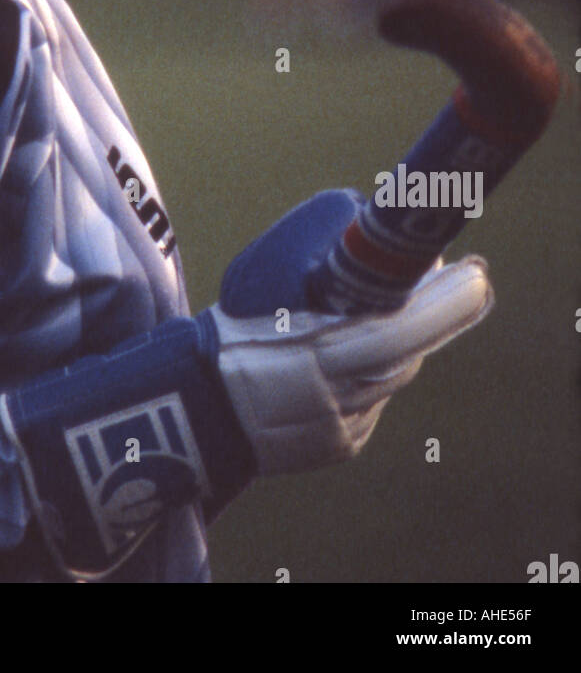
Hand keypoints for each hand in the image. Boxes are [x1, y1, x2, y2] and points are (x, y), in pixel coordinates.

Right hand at [203, 191, 493, 475]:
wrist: (199, 399)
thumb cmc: (238, 320)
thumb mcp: (272, 270)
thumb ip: (332, 254)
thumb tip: (386, 232)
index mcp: (314, 352)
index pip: (396, 332)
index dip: (442, 306)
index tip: (476, 274)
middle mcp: (335, 397)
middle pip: (405, 352)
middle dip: (438, 311)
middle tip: (464, 276)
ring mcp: (342, 426)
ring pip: (394, 374)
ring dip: (402, 336)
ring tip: (393, 302)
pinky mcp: (343, 444)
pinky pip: (372, 397)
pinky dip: (368, 371)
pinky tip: (345, 354)